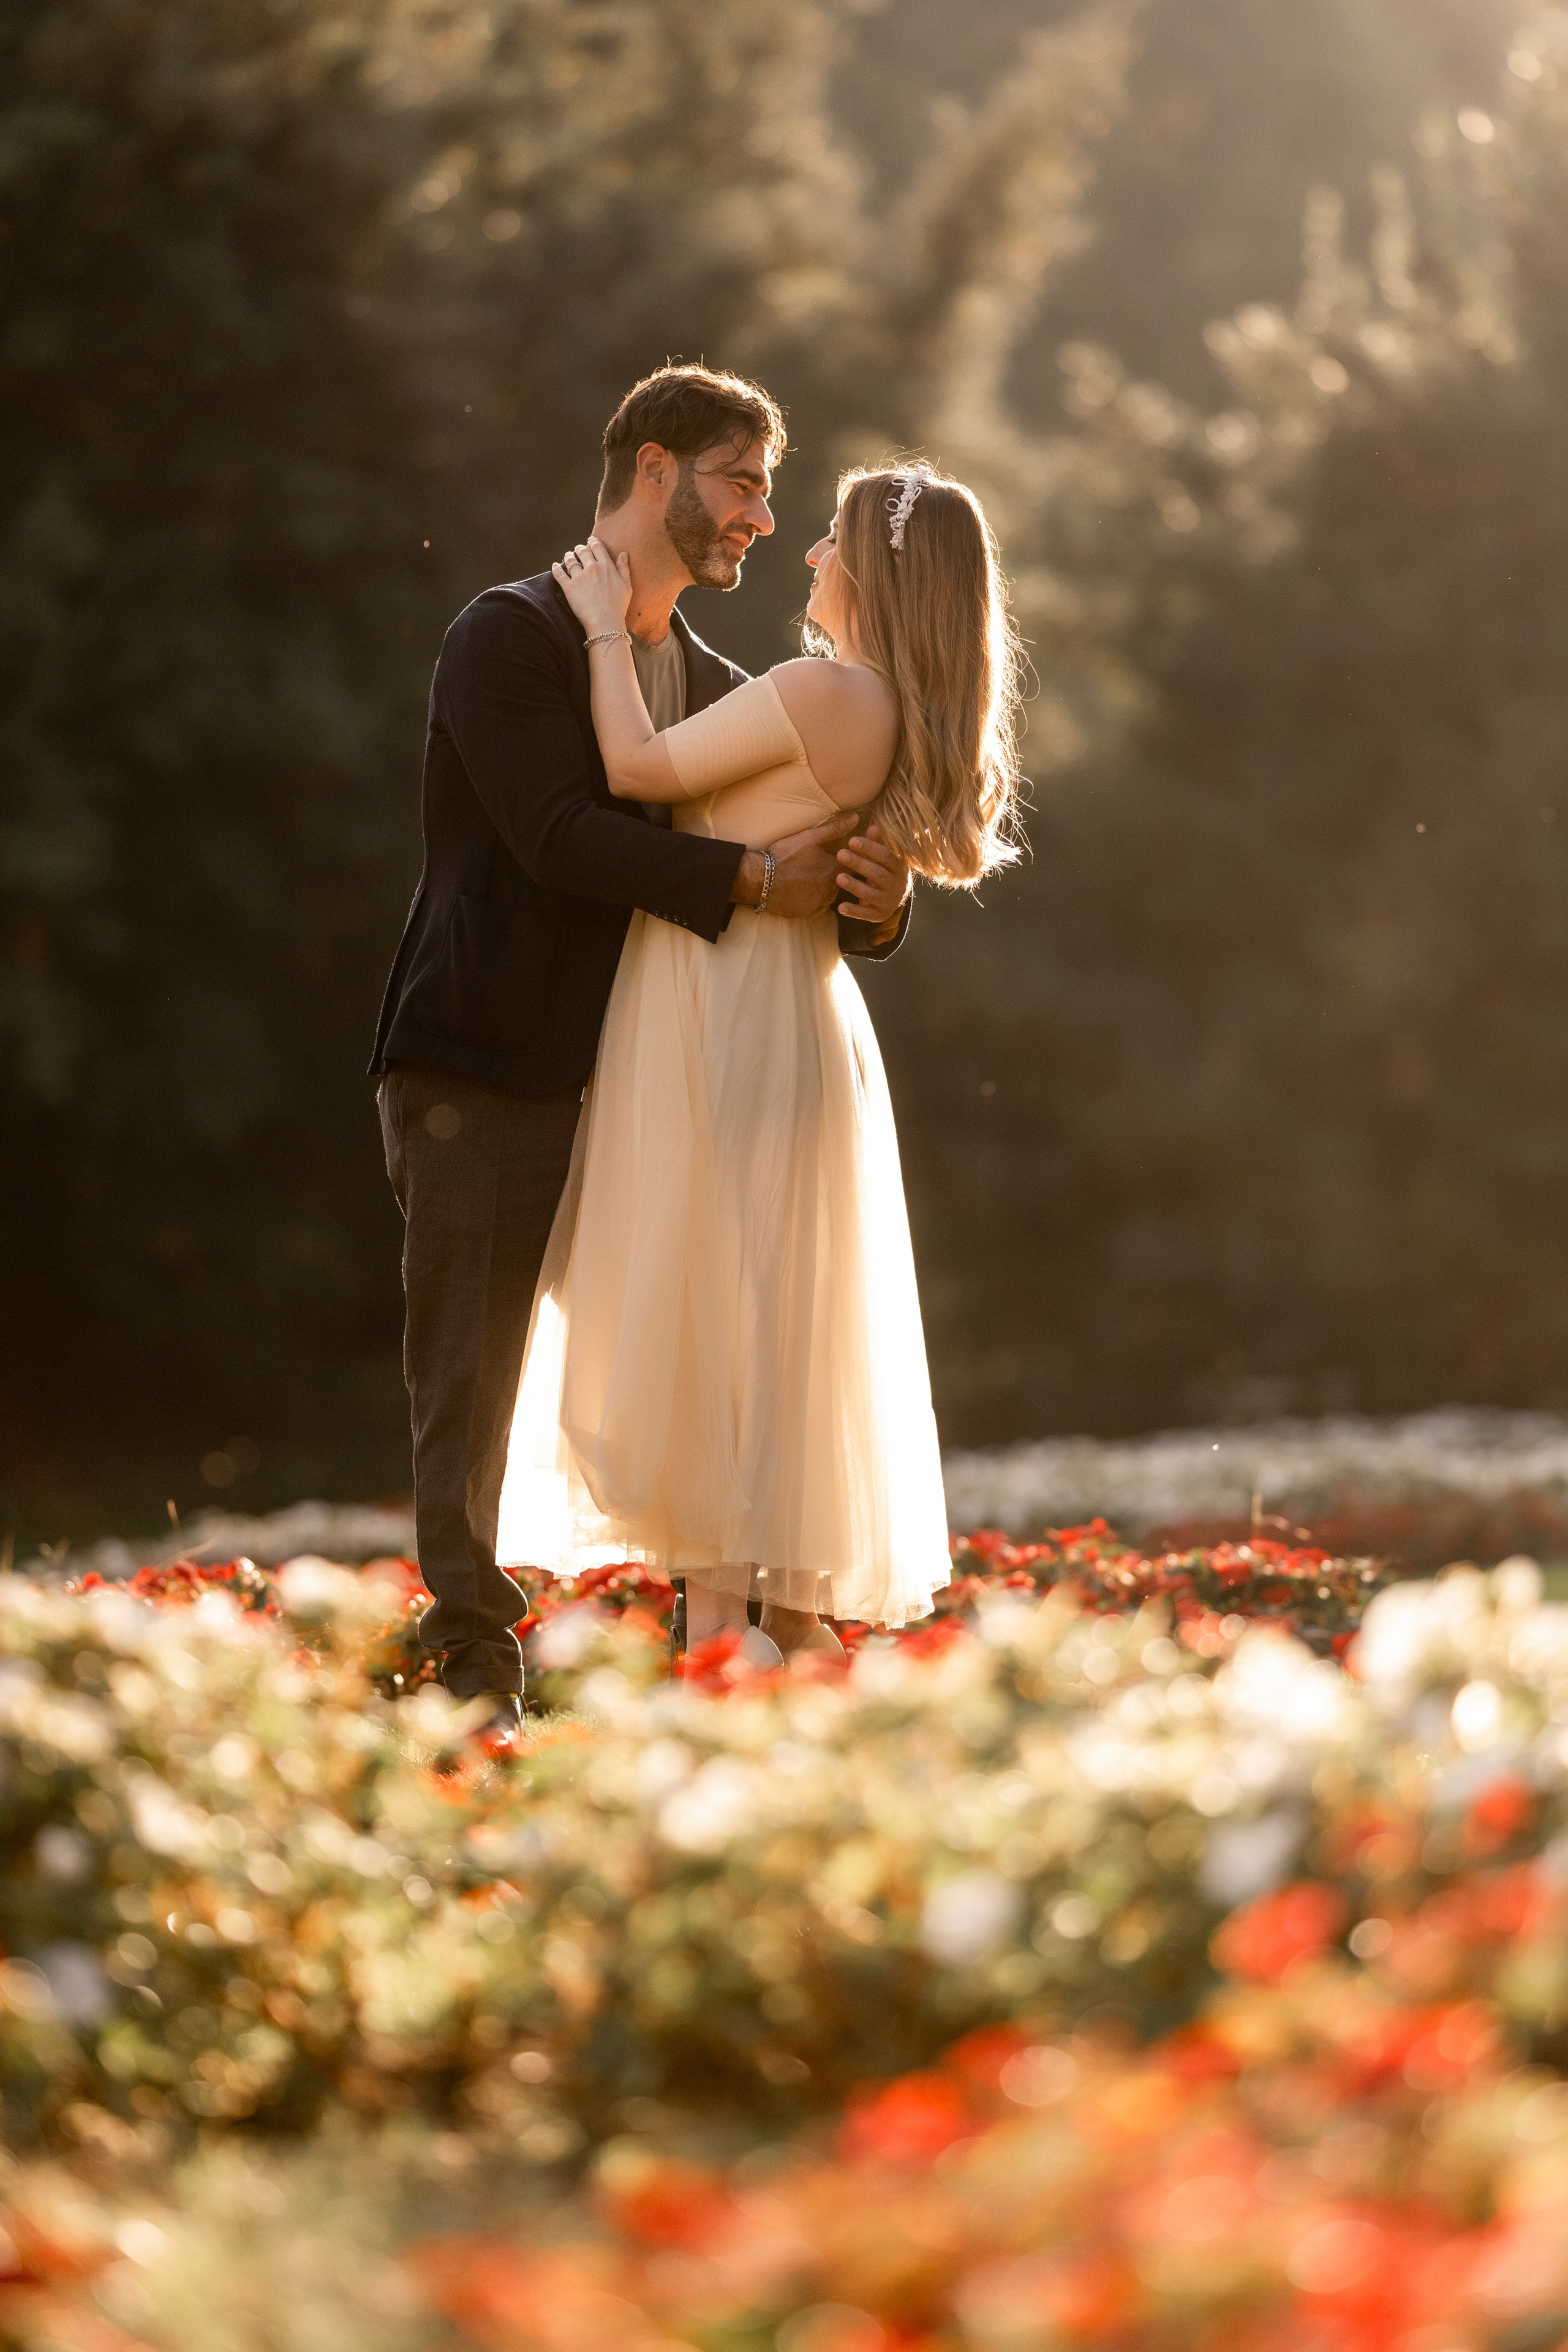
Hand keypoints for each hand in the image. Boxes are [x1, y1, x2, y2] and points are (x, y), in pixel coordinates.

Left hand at [552, 536, 631, 634]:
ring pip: (570, 560)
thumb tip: (623, 554)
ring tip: (568, 557)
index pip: (597, 547)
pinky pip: (559, 573)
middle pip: (582, 551)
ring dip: (568, 556)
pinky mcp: (569, 587)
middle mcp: (592, 568)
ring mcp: (579, 577)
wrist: (605, 622)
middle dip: (580, 548)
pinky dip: (555, 568)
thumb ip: (624, 568)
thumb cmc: (618, 607)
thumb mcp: (627, 587)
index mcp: (606, 567)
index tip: (590, 542)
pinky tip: (555, 566)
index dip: (593, 542)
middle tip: (578, 550)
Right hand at [735, 810, 860, 918]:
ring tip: (815, 879)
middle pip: (842, 882)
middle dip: (836, 875)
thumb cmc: (785, 855)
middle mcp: (830, 890)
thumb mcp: (810, 837)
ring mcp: (818, 904)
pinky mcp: (806, 913)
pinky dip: (815, 900)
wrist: (761, 879)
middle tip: (825, 868)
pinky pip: (817, 908)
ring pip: (830, 896)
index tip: (845, 857)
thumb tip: (856, 818)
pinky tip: (807, 892)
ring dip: (827, 888)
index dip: (850, 860)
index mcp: (833, 871)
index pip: (853, 866)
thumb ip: (835, 829)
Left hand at [836, 821, 910, 927]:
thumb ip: (877, 844)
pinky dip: (853, 911)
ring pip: (871, 894)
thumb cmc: (884, 871)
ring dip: (854, 886)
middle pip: (877, 873)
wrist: (893, 899)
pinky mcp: (879, 915)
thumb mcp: (883, 858)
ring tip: (839, 877)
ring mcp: (888, 901)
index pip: (885, 855)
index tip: (851, 840)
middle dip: (858, 863)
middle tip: (840, 854)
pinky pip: (866, 914)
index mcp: (899, 867)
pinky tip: (840, 907)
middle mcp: (897, 885)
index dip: (869, 848)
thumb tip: (874, 826)